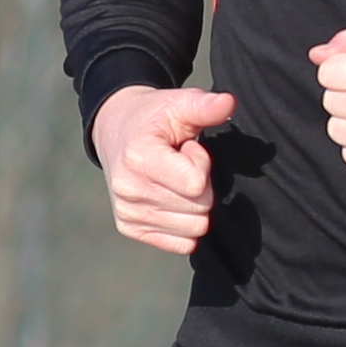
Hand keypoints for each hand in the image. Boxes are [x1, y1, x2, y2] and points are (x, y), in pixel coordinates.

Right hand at [92, 85, 229, 255]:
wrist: (117, 132)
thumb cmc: (154, 118)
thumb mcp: (178, 104)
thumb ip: (204, 105)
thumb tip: (228, 102)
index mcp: (138, 158)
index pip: (196, 184)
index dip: (202, 164)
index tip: (187, 148)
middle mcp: (128, 189)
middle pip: (201, 207)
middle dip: (201, 185)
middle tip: (180, 164)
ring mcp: (128, 212)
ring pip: (195, 228)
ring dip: (194, 204)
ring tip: (174, 178)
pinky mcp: (131, 227)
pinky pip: (183, 244)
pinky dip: (186, 223)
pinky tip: (170, 198)